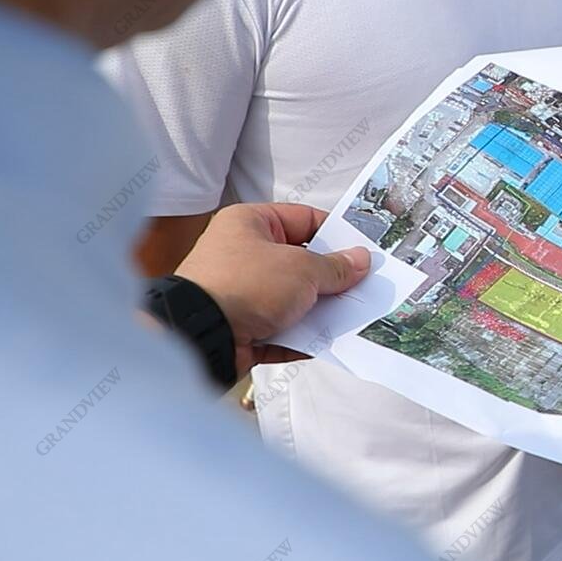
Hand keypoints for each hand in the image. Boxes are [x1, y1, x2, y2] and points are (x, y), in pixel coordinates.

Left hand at [174, 202, 370, 374]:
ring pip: (292, 299)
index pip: (303, 219)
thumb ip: (335, 266)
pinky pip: (281, 329)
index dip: (335, 233)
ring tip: (350, 315)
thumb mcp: (302, 269)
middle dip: (330, 277)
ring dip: (318, 310)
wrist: (200, 335)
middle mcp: (241, 255)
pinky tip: (326, 341)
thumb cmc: (242, 286)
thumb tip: (358, 261)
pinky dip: (302, 336)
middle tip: (361, 284)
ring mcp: (240, 293)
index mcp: (250, 223)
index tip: (361, 249)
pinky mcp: (241, 327)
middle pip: (300, 262)